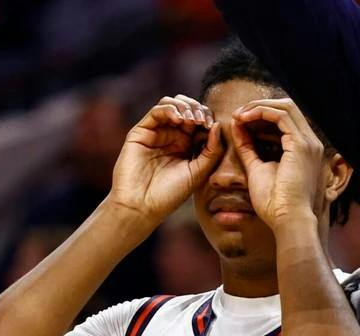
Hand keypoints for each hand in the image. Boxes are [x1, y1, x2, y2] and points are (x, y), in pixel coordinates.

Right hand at [108, 96, 223, 224]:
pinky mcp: (141, 131)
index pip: (200, 121)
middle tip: (203, 120)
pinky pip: (157, 111)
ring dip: (185, 107)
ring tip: (192, 119)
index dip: (208, 118)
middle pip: (187, 109)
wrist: (142, 206)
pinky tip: (178, 119)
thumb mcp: (198, 173)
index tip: (212, 125)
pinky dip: (170, 109)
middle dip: (198, 109)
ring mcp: (156, 133)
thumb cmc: (169, 195)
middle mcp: (171, 136)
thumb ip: (212, 150)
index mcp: (186, 146)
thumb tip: (218, 124)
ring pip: (172, 105)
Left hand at [231, 99, 327, 231]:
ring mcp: (309, 142)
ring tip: (239, 115)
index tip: (240, 120)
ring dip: (259, 107)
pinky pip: (280, 115)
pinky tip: (243, 119)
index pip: (285, 120)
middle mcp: (311, 143)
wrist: (287, 220)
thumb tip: (236, 128)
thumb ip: (249, 148)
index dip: (262, 115)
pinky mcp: (301, 144)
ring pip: (285, 106)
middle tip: (239, 113)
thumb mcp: (257, 169)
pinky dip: (260, 112)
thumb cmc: (275, 204)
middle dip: (260, 106)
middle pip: (287, 108)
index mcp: (304, 150)